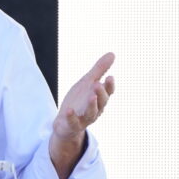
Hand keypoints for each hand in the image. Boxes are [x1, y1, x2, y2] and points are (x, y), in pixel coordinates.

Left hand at [50, 52, 114, 178]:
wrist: (65, 122)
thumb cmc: (79, 101)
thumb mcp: (87, 82)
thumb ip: (99, 69)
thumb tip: (112, 54)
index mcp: (99, 99)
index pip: (108, 92)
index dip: (109, 86)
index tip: (110, 77)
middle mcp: (95, 109)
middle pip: (101, 103)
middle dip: (101, 94)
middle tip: (98, 84)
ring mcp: (84, 118)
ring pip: (91, 113)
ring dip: (92, 105)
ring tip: (91, 96)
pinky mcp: (73, 125)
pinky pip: (74, 122)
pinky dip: (72, 117)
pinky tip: (69, 110)